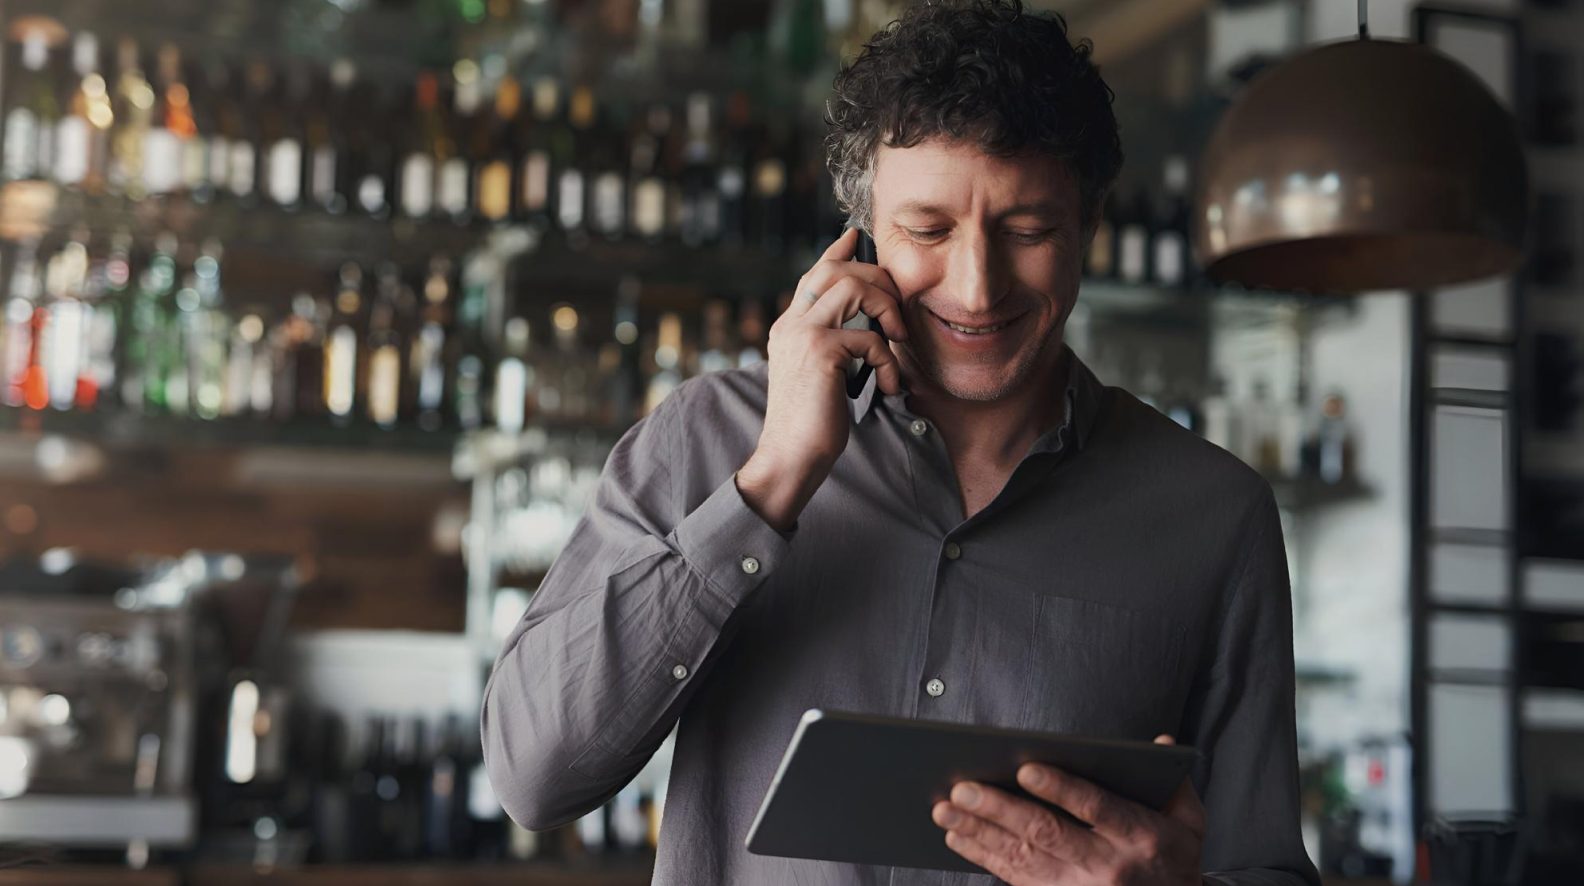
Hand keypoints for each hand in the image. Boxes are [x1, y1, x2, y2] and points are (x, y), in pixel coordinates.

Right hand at [737, 227, 908, 530]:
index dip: (837, 252)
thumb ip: (831, 345)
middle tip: (897, 311)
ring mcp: (802, 334)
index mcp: (789, 327)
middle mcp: (791, 323)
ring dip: (886, 308)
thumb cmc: (810, 425)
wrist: (789, 457)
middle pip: (837, 270)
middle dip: (877, 279)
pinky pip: (870, 337)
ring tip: (897, 340)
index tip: (855, 236)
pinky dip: (888, 362)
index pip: (813, 275)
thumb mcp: (820, 376)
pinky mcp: (820, 352)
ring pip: (853, 288)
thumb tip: (865, 327)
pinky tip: (887, 387)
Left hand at [931, 734, 1205, 885]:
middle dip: (999, 809)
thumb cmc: (1174, 861)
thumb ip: (1175, 783)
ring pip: (1022, 857)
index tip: (1026, 769)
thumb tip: (1159, 744)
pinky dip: (983, 857)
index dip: (1060, 788)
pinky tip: (958, 838)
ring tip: (945, 810)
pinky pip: (1015, 879)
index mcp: (1141, 835)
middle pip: (1046, 833)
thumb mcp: (1189, 823)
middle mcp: (1108, 865)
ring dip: (979, 832)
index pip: (1096, 807)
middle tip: (961, 788)